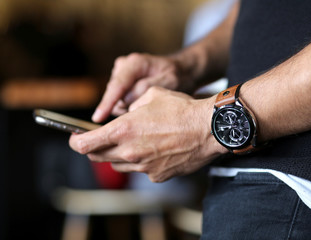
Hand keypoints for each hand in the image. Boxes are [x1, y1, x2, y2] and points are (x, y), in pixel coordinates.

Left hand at [70, 87, 226, 181]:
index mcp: (124, 130)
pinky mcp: (157, 176)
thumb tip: (127, 113)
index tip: (75, 138)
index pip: (85, 144)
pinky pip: (140, 170)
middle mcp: (130, 151)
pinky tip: (154, 150)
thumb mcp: (152, 95)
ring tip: (132, 142)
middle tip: (101, 139)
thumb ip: (132, 106)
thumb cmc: (182, 109)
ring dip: (118, 154)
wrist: (208, 129)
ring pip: (118, 165)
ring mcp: (143, 166)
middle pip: (98, 157)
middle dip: (95, 148)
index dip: (75, 141)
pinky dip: (140, 161)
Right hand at [92, 53, 183, 122]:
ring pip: (116, 100)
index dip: (107, 103)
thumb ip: (148, 89)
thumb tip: (127, 99)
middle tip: (148, 110)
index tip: (97, 118)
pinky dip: (129, 106)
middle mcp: (123, 66)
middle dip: (126, 107)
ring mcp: (120, 74)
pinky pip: (119, 100)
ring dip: (129, 107)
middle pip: (114, 95)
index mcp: (135, 63)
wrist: (180, 71)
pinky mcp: (120, 82)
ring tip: (148, 105)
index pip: (117, 85)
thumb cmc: (177, 76)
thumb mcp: (170, 82)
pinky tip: (143, 104)